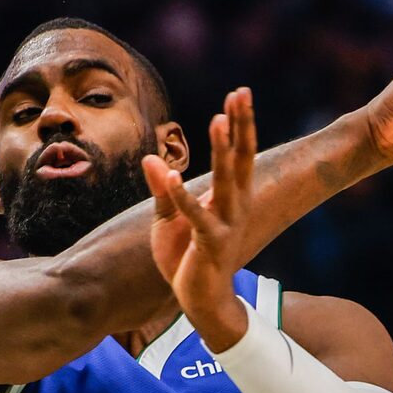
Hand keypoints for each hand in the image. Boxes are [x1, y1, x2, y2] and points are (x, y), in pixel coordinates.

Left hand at [144, 87, 261, 351]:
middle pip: (241, 158)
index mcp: (230, 197)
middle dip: (241, 125)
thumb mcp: (169, 219)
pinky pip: (195, 217)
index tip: (239, 92)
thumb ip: (163, 189)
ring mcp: (224, 224)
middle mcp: (234, 206)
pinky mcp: (208, 244)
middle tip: (241, 93)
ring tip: (217, 120)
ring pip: (226, 181)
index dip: (240, 123)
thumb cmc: (187, 257)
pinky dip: (182, 196)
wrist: (199, 300)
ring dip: (221, 151)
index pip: (239, 153)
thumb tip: (151, 158)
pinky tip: (171, 175)